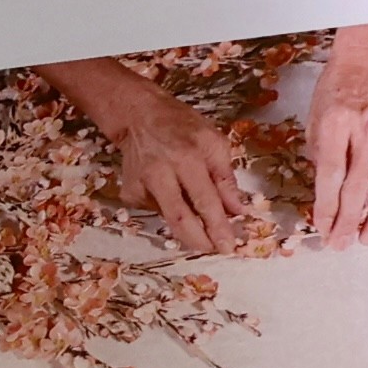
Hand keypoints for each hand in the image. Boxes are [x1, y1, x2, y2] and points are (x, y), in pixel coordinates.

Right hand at [53, 60, 259, 254]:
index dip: (217, 226)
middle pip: (180, 218)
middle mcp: (161, 172)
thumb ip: (226, 178)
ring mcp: (141, 184)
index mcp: (187, 157)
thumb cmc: (182, 127)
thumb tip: (238, 210)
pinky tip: (172, 193)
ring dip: (189, 230)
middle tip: (215, 250)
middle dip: (200, 241)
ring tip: (202, 231)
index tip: (228, 246)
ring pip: (168, 219)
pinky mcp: (130, 193)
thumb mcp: (213, 142)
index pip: (205, 200)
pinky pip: (156, 211)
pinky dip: (171, 210)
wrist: (139, 117)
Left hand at [305, 25, 367, 242]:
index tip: (321, 228)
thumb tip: (323, 193)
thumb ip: (319, 154)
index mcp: (336, 125)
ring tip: (367, 240)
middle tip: (339, 244)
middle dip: (347, 221)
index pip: (330, 175)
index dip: (326, 207)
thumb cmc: (338, 87)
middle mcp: (364, 132)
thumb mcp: (316, 117)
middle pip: (357, 187)